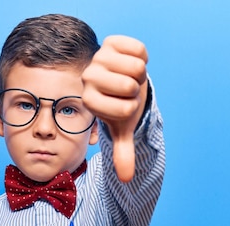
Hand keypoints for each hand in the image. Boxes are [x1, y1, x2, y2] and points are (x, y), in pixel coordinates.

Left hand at [82, 35, 148, 181]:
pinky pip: (139, 50)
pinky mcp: (110, 42)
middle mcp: (88, 77)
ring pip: (136, 68)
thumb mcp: (122, 129)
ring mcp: (98, 57)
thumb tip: (126, 179)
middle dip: (136, 90)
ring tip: (128, 76)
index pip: (124, 109)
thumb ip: (123, 153)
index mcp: (89, 100)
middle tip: (126, 90)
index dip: (131, 108)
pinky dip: (142, 57)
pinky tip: (130, 61)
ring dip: (140, 74)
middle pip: (130, 86)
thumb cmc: (121, 105)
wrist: (122, 79)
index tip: (122, 105)